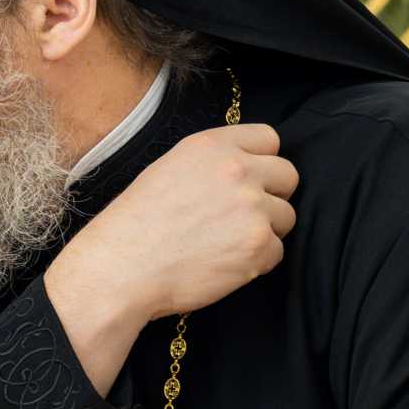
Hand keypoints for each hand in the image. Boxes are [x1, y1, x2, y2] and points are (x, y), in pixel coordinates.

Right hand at [45, 124, 296, 391]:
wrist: (120, 269)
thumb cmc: (135, 225)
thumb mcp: (168, 170)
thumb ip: (212, 164)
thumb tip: (246, 172)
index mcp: (212, 147)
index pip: (269, 139)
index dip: (261, 162)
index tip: (247, 180)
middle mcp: (237, 171)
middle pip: (288, 176)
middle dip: (271, 196)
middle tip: (239, 217)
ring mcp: (252, 209)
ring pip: (285, 217)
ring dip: (263, 231)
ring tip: (224, 244)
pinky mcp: (258, 247)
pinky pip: (276, 252)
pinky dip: (254, 262)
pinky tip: (221, 264)